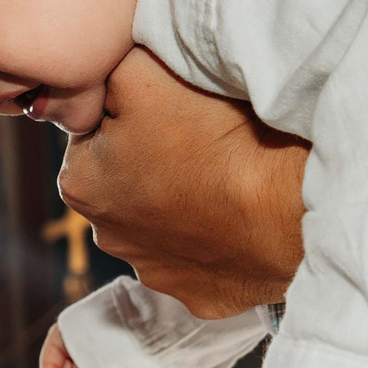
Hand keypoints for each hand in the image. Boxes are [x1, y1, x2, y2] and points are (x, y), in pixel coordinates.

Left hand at [57, 50, 309, 318]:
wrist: (287, 207)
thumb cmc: (215, 136)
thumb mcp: (145, 73)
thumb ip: (106, 69)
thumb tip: (98, 74)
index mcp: (80, 182)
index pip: (97, 131)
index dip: (133, 111)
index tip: (169, 107)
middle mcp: (106, 236)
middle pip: (127, 179)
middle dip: (153, 159)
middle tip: (202, 139)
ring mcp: (154, 274)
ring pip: (163, 221)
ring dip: (184, 202)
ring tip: (225, 178)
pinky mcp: (200, 297)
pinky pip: (203, 262)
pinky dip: (217, 241)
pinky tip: (238, 219)